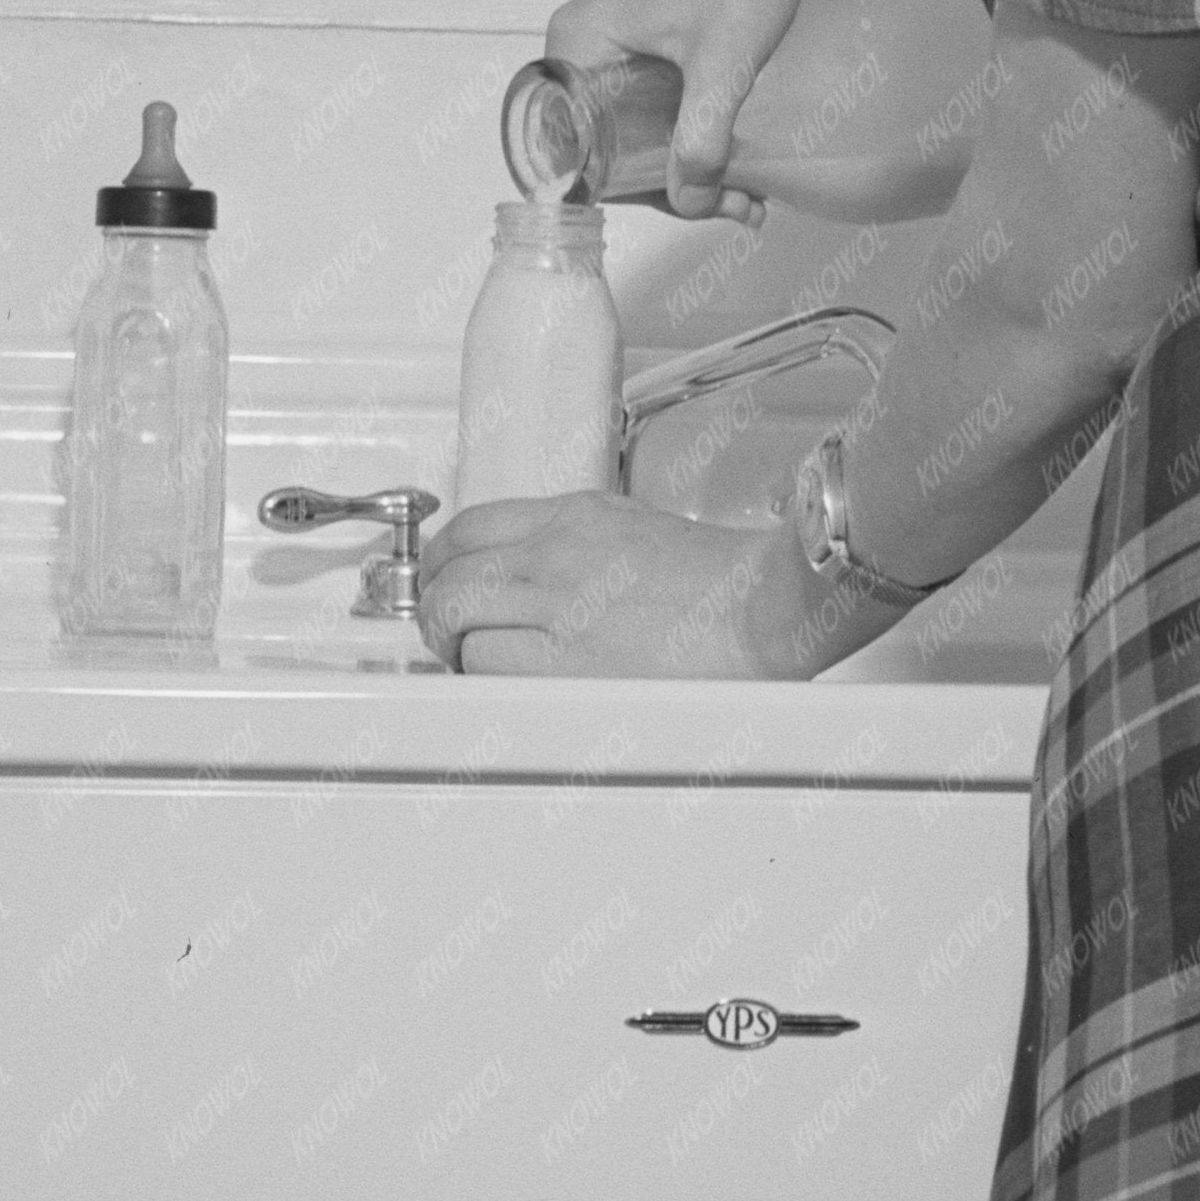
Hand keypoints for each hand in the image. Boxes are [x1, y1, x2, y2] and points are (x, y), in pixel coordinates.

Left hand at [415, 492, 781, 677]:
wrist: (767, 606)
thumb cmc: (729, 584)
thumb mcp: (644, 532)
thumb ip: (588, 548)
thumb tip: (554, 580)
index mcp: (576, 517)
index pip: (473, 526)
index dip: (443, 561)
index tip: (444, 583)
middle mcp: (556, 550)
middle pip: (449, 566)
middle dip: (432, 603)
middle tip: (441, 631)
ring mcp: (557, 599)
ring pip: (453, 610)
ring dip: (446, 641)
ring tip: (461, 662)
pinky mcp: (565, 654)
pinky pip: (484, 659)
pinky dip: (476, 674)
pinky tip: (495, 683)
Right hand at [544, 0, 842, 221]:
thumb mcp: (721, 64)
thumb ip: (702, 138)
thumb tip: (689, 200)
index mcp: (576, 45)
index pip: (578, 149)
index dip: (631, 188)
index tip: (687, 207)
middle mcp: (584, 44)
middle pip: (610, 145)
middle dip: (673, 185)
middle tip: (734, 206)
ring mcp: (616, 41)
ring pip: (639, 129)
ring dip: (690, 166)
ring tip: (749, 193)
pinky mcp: (649, 38)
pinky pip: (656, 103)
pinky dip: (693, 133)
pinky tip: (737, 161)